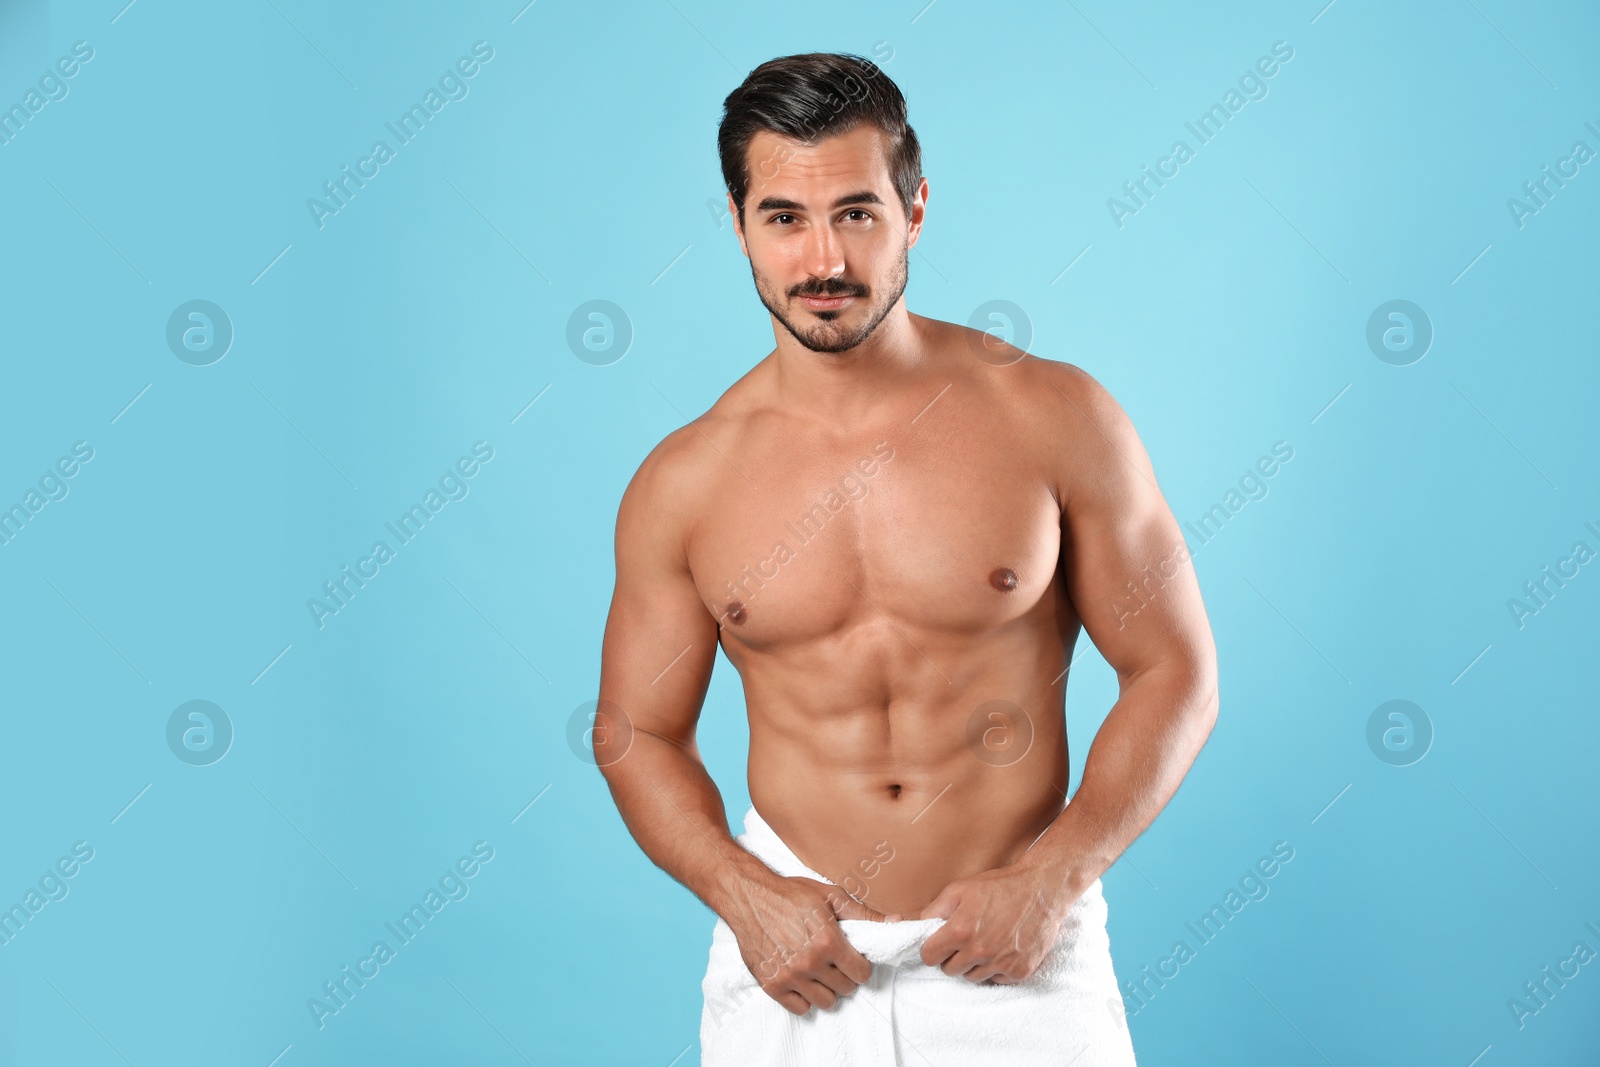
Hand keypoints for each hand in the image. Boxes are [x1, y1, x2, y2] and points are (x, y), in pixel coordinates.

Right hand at [724, 874, 894, 1015]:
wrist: (749, 897)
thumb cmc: (790, 894)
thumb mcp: (830, 896)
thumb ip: (864, 913)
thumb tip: (895, 922)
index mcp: (828, 941)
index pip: (862, 974)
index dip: (861, 965)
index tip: (853, 958)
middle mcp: (810, 963)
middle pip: (846, 989)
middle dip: (845, 976)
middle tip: (835, 962)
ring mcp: (790, 977)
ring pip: (825, 1002)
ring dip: (826, 989)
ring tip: (819, 971)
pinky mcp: (772, 985)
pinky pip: (800, 1008)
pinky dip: (804, 998)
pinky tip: (802, 980)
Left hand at [917, 863, 1074, 983]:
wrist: (1042, 888)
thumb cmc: (998, 886)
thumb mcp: (958, 890)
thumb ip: (929, 911)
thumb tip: (901, 923)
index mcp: (959, 931)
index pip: (929, 957)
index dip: (932, 947)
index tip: (941, 939)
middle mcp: (979, 951)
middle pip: (949, 970)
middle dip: (952, 956)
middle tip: (966, 937)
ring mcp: (1001, 963)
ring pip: (972, 978)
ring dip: (974, 964)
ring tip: (986, 940)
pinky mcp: (1020, 971)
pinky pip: (996, 980)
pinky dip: (997, 968)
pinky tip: (1003, 947)